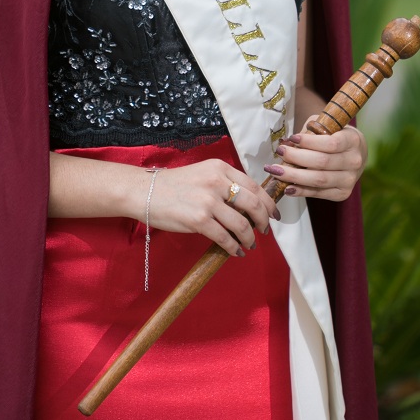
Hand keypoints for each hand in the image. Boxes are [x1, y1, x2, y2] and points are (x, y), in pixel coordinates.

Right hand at [148, 158, 277, 256]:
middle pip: (254, 204)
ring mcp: (208, 201)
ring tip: (249, 245)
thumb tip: (250, 205)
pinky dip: (234, 248)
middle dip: (264, 221)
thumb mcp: (203, 174)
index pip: (254, 185)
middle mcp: (216, 182)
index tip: (274, 214)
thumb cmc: (174, 185)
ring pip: (242, 224)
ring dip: (250, 238)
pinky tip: (235, 252)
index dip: (268, 203)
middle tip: (264, 231)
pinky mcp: (199, 220)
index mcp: (220, 168)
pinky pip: (225, 238)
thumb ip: (225, 183)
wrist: (145, 192)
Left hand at [263, 117, 367, 200]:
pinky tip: (287, 187)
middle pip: (322, 162)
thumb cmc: (336, 136)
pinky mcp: (342, 193)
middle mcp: (354, 161)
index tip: (292, 138)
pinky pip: (318, 193)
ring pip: (319, 180)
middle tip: (280, 152)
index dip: (309, 142)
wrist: (355, 154)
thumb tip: (289, 143)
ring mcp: (349, 180)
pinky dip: (301, 191)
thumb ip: (311, 131)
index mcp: (353, 140)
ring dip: (294, 176)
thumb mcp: (328, 126)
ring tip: (276, 171)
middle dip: (296, 158)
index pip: (331, 143)